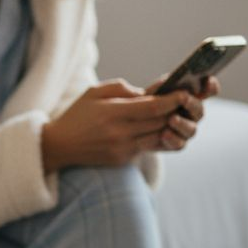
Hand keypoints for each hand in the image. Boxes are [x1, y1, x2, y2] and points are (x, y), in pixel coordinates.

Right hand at [40, 79, 196, 171]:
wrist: (60, 146)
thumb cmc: (78, 114)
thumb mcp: (94, 92)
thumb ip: (122, 88)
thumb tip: (147, 93)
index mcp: (113, 113)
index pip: (153, 107)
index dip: (173, 100)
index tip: (184, 92)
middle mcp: (120, 134)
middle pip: (160, 122)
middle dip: (176, 111)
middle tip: (187, 101)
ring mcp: (123, 149)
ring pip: (159, 136)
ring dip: (170, 126)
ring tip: (177, 114)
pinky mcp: (123, 159)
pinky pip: (148, 146)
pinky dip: (157, 135)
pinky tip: (160, 127)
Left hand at [155, 75, 217, 151]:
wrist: (136, 123)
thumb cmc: (148, 100)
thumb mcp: (155, 89)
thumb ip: (165, 83)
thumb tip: (173, 78)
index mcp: (192, 95)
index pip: (209, 89)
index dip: (211, 85)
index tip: (208, 81)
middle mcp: (193, 113)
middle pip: (200, 109)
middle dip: (193, 104)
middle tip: (184, 98)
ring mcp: (187, 129)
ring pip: (191, 129)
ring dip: (182, 123)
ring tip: (171, 119)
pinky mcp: (177, 143)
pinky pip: (179, 144)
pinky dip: (173, 139)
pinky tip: (164, 134)